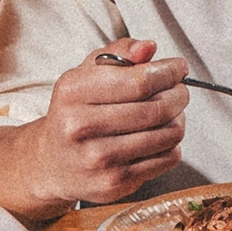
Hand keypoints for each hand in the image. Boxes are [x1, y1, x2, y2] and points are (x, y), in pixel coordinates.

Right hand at [0, 38, 187, 218]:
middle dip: (178, 94)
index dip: (169, 72)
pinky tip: (157, 138)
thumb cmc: (75, 113)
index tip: (179, 67)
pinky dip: (171, 144)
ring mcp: (99, 159)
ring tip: (169, 114)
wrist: (52, 163)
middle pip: (157, 108)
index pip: (140, 81)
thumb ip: (118, 54)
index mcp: (73, 93)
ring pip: (168, 133)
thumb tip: (149, 48)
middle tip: (179, 91)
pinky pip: (167, 158)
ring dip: (178, 119)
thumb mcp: (85, 75)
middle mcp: (81, 127)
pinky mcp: (115, 183)